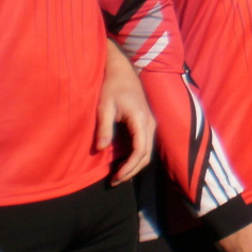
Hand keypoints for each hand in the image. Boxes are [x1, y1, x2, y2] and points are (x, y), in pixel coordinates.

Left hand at [97, 40, 155, 183]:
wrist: (122, 71)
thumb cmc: (112, 86)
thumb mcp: (104, 107)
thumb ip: (104, 128)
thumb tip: (100, 149)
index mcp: (141, 119)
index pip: (140, 150)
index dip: (129, 166)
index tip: (115, 176)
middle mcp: (150, 123)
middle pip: (146, 154)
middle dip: (131, 170)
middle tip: (114, 181)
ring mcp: (151, 123)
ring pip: (148, 151)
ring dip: (134, 165)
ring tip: (118, 174)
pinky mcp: (147, 123)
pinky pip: (145, 144)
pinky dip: (136, 156)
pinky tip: (123, 161)